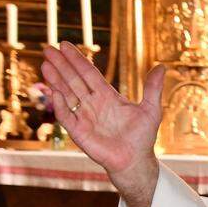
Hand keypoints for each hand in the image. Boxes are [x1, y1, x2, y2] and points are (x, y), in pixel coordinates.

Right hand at [40, 42, 164, 206]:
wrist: (135, 160)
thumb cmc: (142, 136)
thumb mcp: (151, 109)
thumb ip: (153, 88)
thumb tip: (162, 66)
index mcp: (107, 96)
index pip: (89, 73)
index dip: (77, 60)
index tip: (65, 45)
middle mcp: (93, 103)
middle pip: (74, 80)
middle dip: (61, 65)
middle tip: (48, 48)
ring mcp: (83, 116)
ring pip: (66, 94)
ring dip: (55, 79)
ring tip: (45, 63)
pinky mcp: (78, 132)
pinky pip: (66, 115)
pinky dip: (59, 103)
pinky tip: (53, 91)